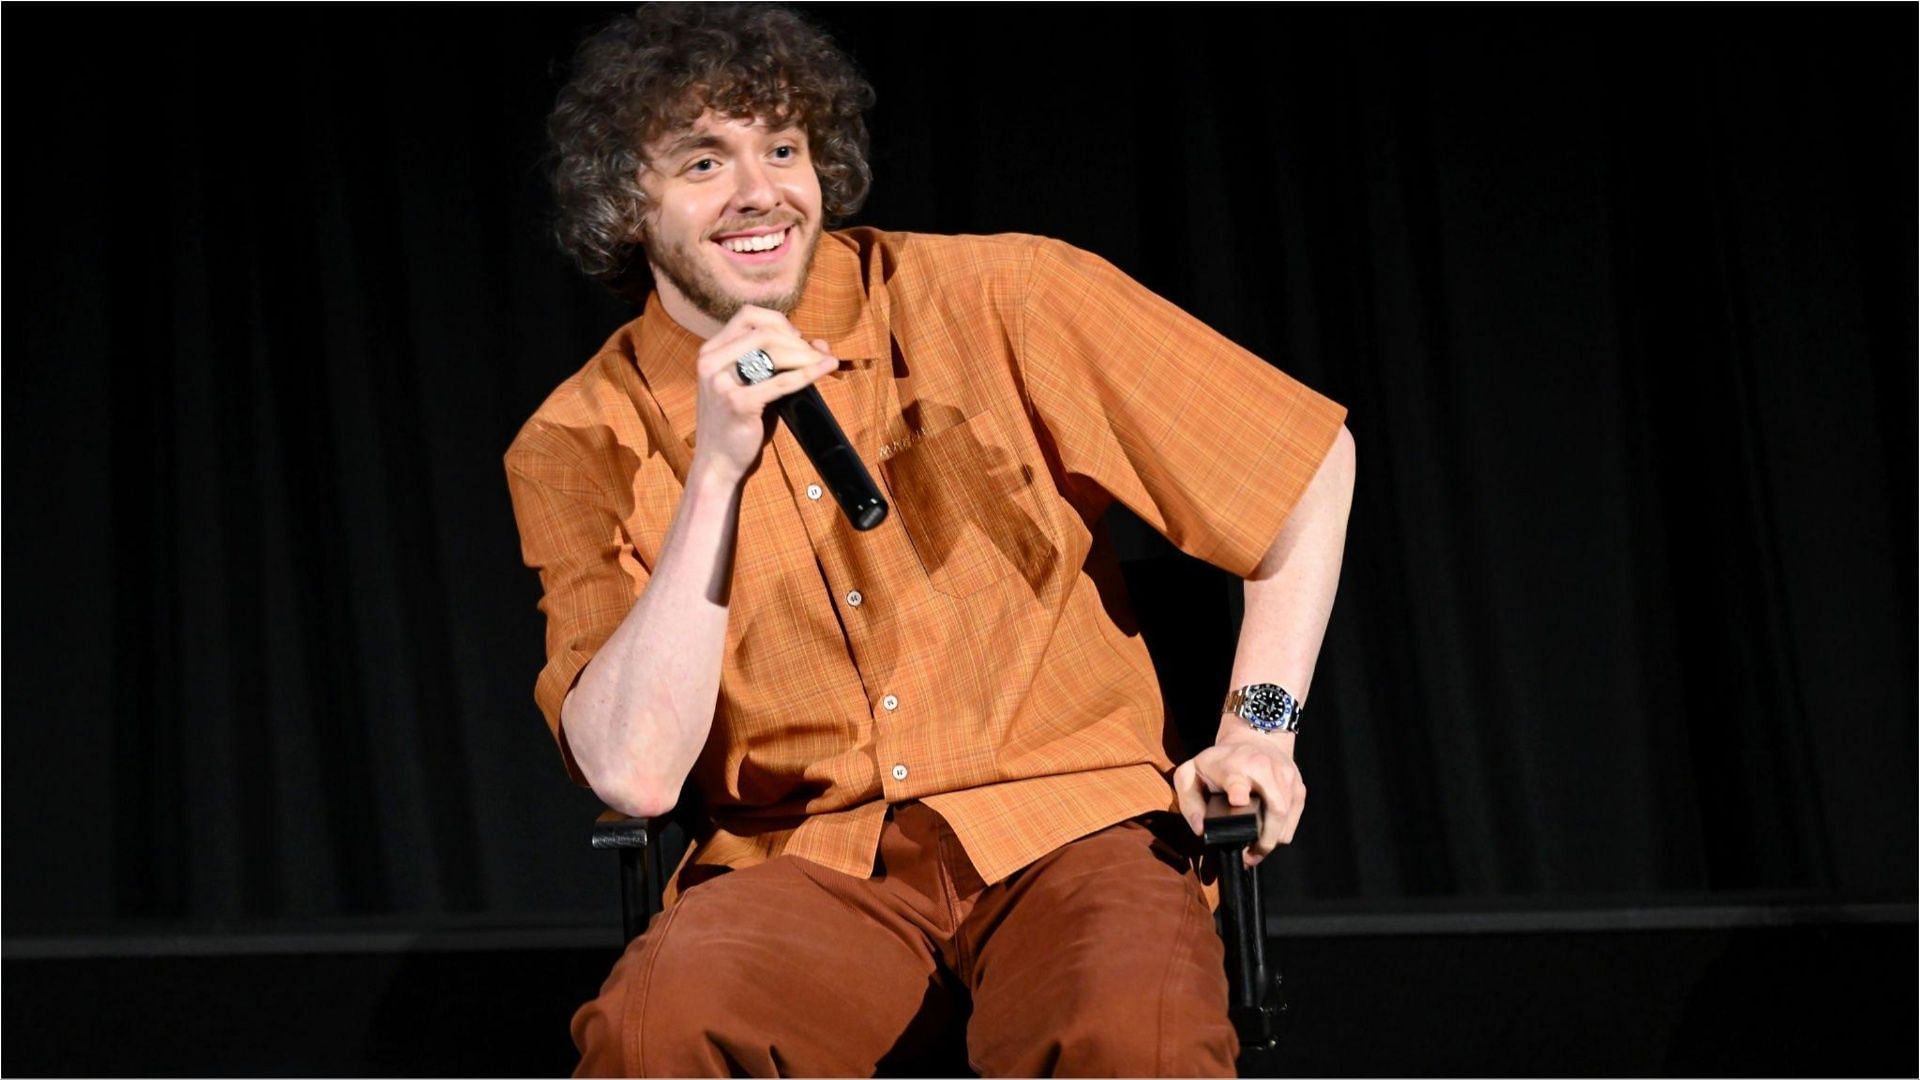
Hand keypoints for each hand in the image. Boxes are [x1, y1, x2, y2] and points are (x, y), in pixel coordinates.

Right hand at [690, 305, 839, 483]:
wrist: (717, 464)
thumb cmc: (738, 424)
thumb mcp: (754, 386)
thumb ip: (779, 363)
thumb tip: (820, 343)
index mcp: (711, 352)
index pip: (748, 316)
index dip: (778, 321)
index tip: (797, 338)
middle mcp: (711, 362)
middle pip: (764, 331)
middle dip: (797, 340)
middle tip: (817, 354)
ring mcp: (722, 382)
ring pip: (773, 351)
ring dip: (805, 354)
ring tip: (824, 362)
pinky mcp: (738, 403)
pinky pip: (782, 381)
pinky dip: (809, 372)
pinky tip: (826, 367)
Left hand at [1171, 728, 1304, 869]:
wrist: (1253, 739)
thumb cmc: (1219, 762)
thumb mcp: (1191, 774)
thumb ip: (1189, 802)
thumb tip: (1201, 829)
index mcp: (1233, 766)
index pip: (1237, 778)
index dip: (1238, 789)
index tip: (1238, 800)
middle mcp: (1263, 769)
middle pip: (1274, 807)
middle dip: (1265, 838)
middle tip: (1249, 855)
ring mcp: (1284, 778)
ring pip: (1286, 818)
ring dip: (1272, 841)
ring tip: (1256, 851)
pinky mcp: (1298, 786)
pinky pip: (1293, 818)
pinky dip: (1282, 832)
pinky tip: (1268, 837)